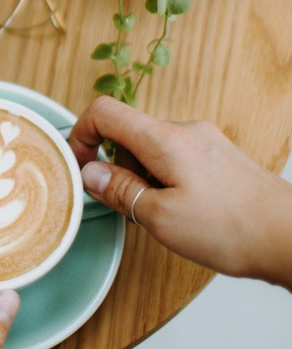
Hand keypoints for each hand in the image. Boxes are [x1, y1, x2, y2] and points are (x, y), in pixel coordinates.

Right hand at [69, 95, 291, 286]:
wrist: (290, 236)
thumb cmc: (233, 228)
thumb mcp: (160, 217)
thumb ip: (120, 191)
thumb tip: (89, 173)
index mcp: (164, 139)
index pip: (105, 112)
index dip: (81, 135)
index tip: (78, 166)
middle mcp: (185, 132)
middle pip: (129, 133)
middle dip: (117, 168)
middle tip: (126, 207)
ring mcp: (206, 142)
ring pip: (153, 149)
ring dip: (143, 178)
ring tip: (162, 216)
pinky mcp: (220, 158)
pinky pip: (177, 159)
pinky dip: (166, 181)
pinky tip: (184, 213)